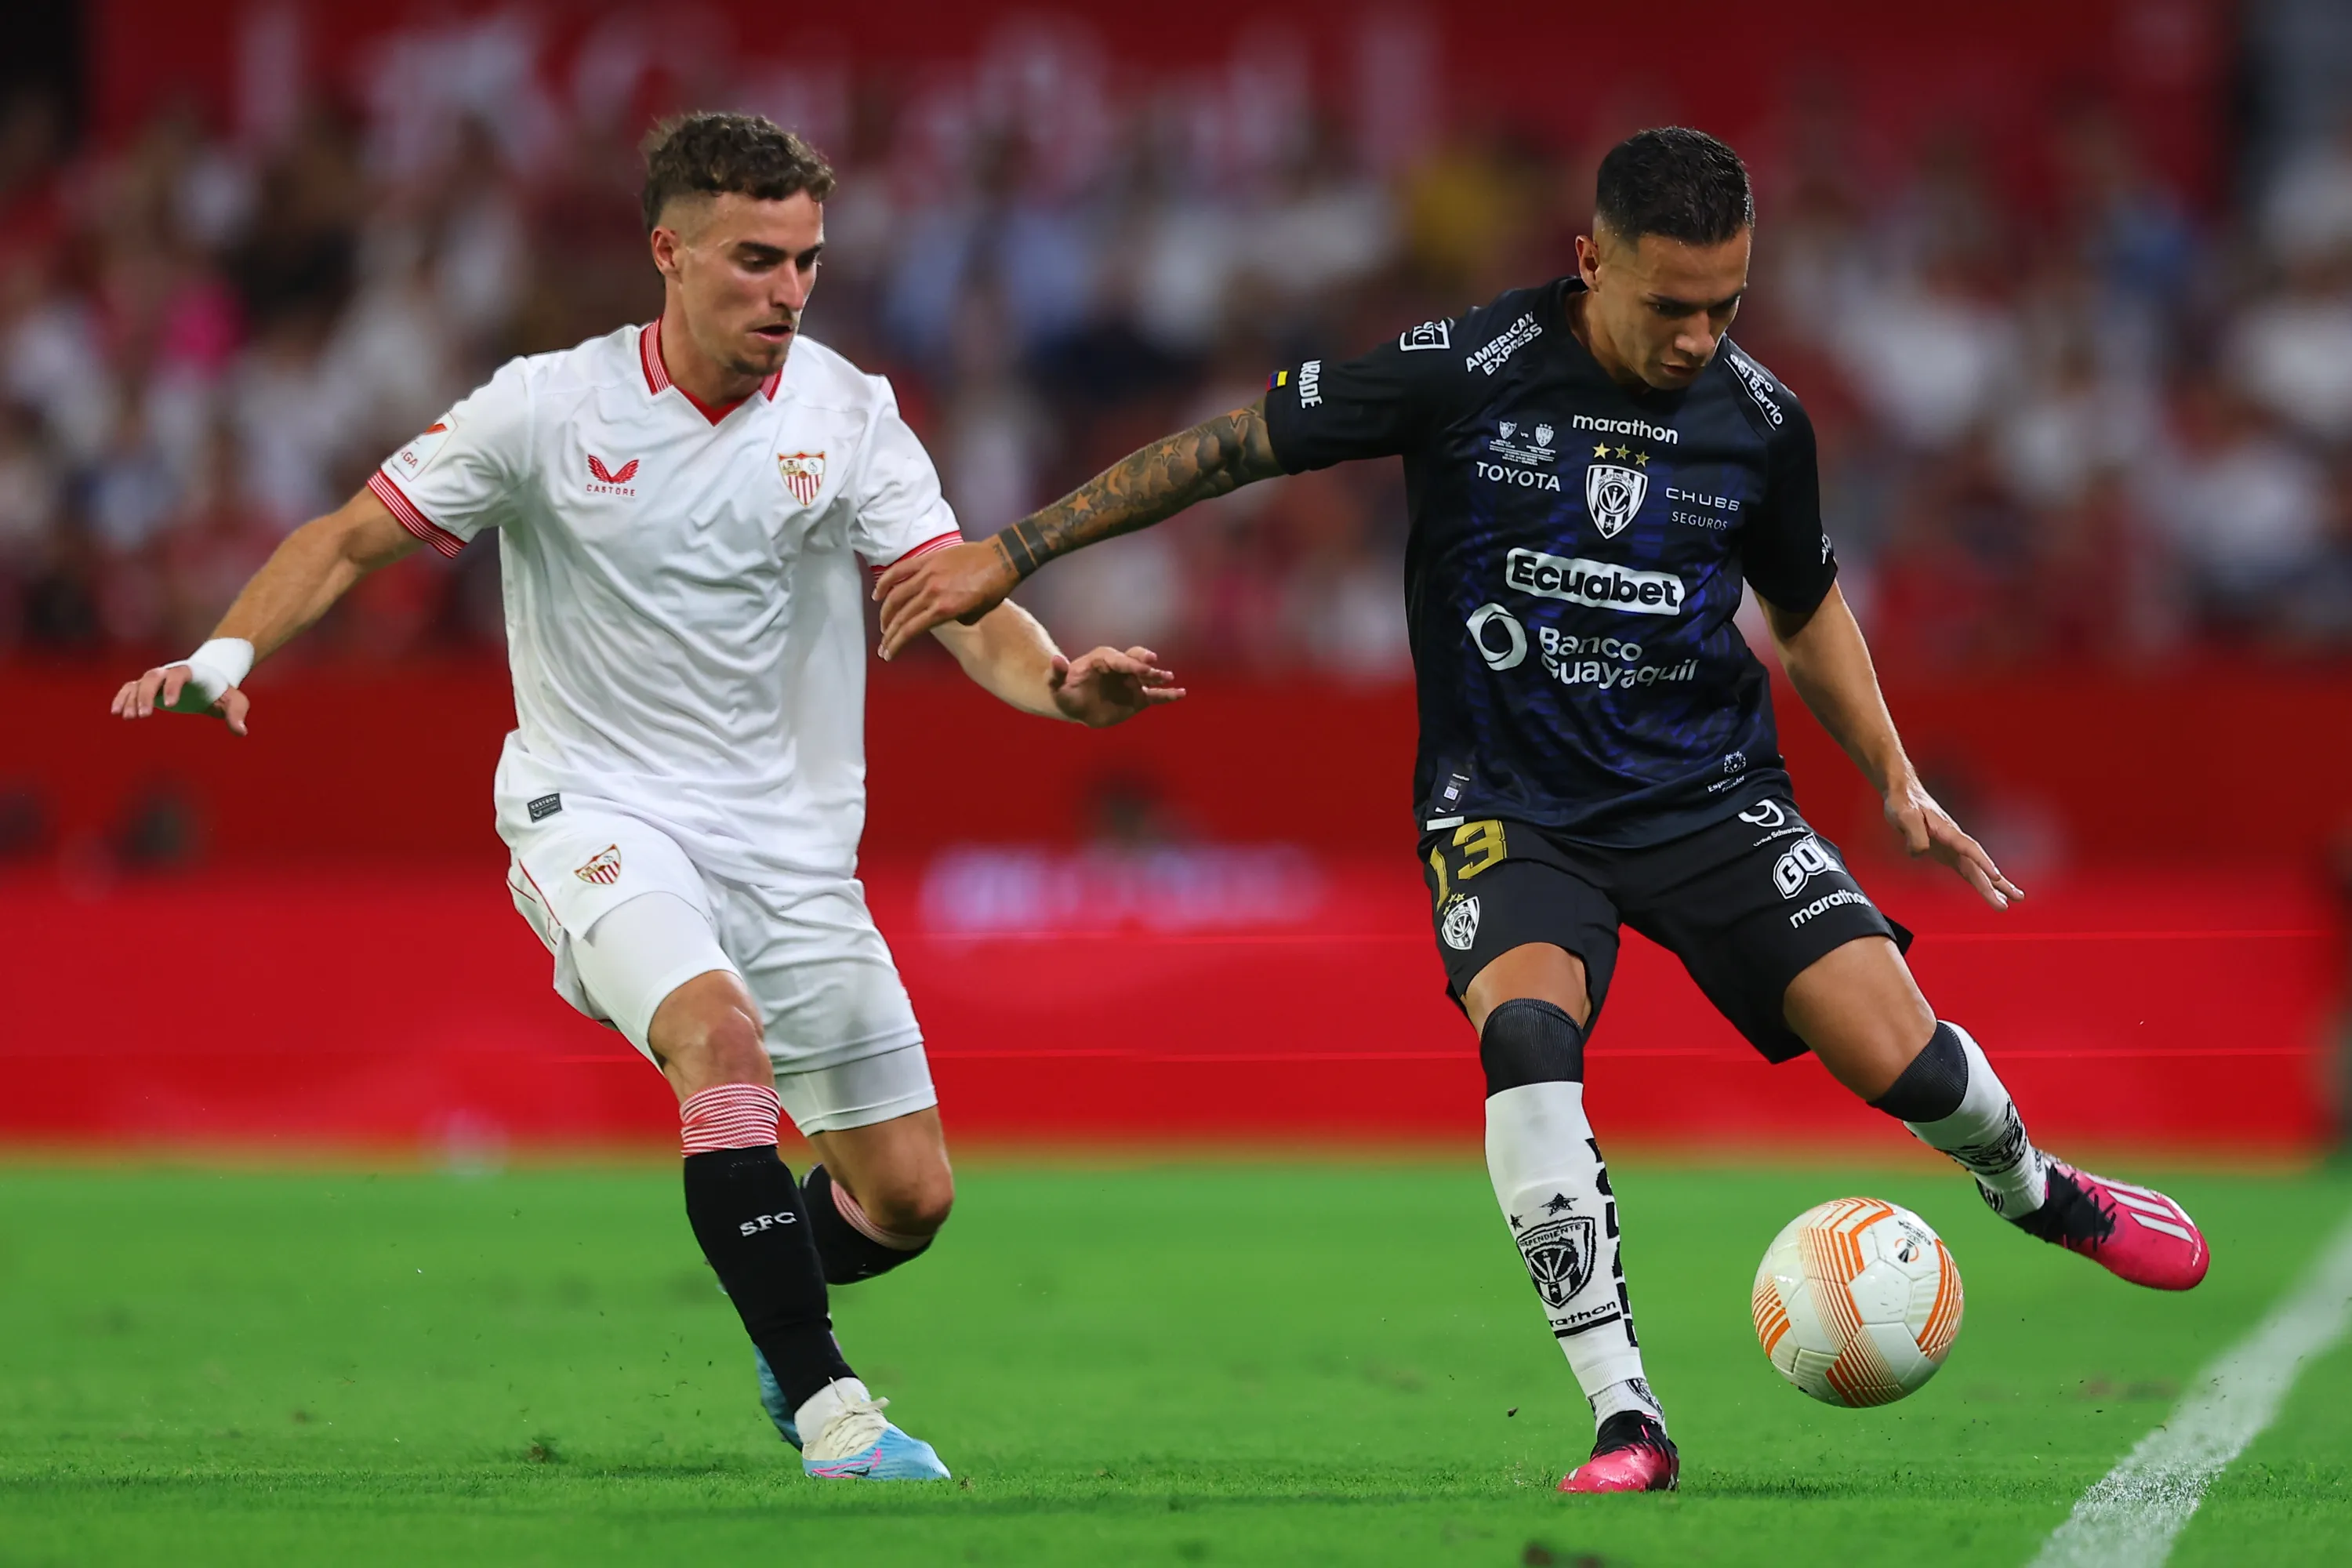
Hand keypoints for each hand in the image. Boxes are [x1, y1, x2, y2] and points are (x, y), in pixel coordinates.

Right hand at [110, 664, 251, 735]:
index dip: (172, 687)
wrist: (210, 680)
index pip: (178, 675)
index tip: (169, 705)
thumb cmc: (223, 692)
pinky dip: (122, 698)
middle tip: (143, 715)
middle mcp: (170, 672)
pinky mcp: (148, 687)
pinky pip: (130, 688)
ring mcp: (158, 679)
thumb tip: (241, 732)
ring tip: (128, 718)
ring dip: (132, 699)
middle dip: (146, 694)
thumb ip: (237, 713)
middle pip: (153, 677)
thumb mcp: (235, 701)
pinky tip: (115, 712)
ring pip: (139, 683)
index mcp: (191, 672)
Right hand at [875, 540, 1019, 660]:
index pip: (911, 630)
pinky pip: (901, 570)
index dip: (896, 645)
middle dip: (889, 635)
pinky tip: (878, 594)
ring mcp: (928, 574)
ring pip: (896, 596)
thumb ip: (953, 619)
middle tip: (883, 646)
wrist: (1002, 558)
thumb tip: (938, 618)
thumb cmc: (994, 588)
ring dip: (886, 613)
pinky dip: (886, 582)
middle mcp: (932, 593)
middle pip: (901, 617)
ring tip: (883, 625)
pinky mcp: (928, 560)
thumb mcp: (976, 614)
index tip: (889, 654)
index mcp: (945, 610)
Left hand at [1048, 646, 1184, 726]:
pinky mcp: (1137, 697)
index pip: (1119, 660)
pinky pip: (1154, 696)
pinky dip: (1167, 695)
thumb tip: (1055, 660)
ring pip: (1147, 677)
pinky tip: (1181, 694)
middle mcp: (1120, 667)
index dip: (1131, 664)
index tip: (1142, 670)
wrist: (1074, 704)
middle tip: (1152, 666)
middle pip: (1136, 661)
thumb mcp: (1056, 684)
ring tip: (1169, 678)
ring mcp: (1130, 682)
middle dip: (1144, 664)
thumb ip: (1056, 673)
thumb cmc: (1065, 691)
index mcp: (1103, 660)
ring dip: (1158, 677)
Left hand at [1883, 777, 2021, 908]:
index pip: (1969, 848)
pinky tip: (1991, 892)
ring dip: (1993, 886)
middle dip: (1994, 884)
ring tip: (2013, 900)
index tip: (1995, 877)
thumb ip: (1914, 834)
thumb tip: (1919, 853)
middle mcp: (1955, 840)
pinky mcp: (1947, 853)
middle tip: (2014, 899)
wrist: (1904, 794)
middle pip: (1977, 865)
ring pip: (1976, 869)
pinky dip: (1979, 881)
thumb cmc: (1904, 802)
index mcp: (1947, 830)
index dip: (1982, 862)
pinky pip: (1966, 870)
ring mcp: (1953, 847)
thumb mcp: (1904, 816)